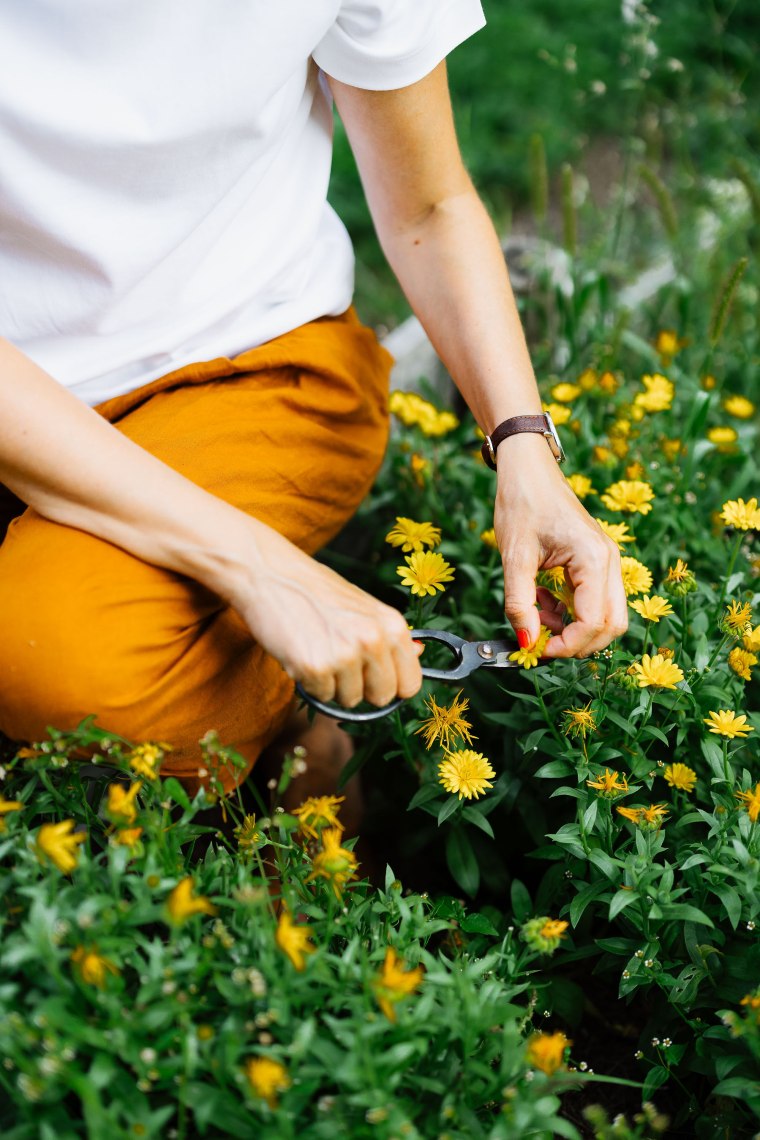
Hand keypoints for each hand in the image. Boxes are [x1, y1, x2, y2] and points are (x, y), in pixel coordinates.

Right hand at [225, 526, 423, 707]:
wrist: (270, 573)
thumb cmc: (316, 591)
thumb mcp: (363, 606)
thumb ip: (390, 635)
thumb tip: (421, 653)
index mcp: (393, 625)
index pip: (411, 684)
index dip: (392, 685)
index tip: (376, 677)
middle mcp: (374, 640)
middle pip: (381, 697)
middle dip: (362, 688)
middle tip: (340, 661)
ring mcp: (345, 655)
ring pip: (349, 701)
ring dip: (332, 684)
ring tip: (318, 649)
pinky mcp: (315, 667)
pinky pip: (320, 696)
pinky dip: (310, 683)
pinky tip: (301, 653)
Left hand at [493, 434, 627, 656]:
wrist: (527, 469)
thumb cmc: (521, 503)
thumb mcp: (514, 557)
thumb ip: (519, 603)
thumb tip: (527, 642)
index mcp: (594, 558)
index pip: (594, 622)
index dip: (567, 645)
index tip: (536, 648)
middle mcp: (609, 561)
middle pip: (612, 625)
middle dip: (577, 643)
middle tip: (540, 639)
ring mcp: (607, 561)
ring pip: (607, 615)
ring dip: (574, 627)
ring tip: (536, 610)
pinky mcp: (597, 561)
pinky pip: (595, 600)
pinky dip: (571, 611)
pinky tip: (541, 598)